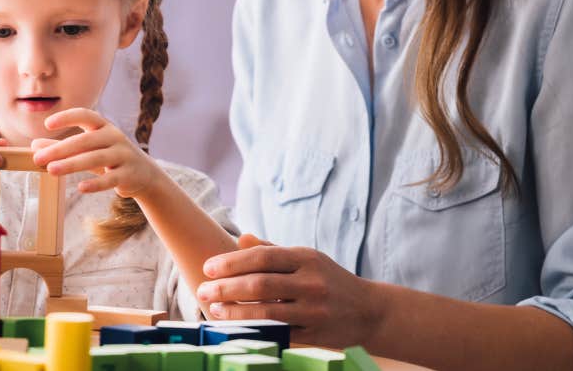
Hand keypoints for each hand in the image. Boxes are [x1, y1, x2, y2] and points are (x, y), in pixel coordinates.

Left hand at [29, 108, 164, 198]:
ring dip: (72, 164)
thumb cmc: (110, 158)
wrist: (144, 174)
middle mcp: (115, 137)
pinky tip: (81, 188)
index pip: (86, 115)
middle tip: (38, 158)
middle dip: (60, 149)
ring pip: (95, 158)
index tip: (47, 124)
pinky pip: (110, 179)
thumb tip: (35, 146)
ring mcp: (123, 155)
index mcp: (104, 127)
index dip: (67, 117)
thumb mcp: (88, 150)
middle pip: (85, 140)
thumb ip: (64, 148)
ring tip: (51, 170)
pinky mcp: (129, 175)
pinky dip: (96, 184)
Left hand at [197, 242, 382, 348]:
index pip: (261, 257)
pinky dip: (254, 330)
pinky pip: (279, 334)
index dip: (231, 262)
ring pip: (267, 312)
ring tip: (213, 309)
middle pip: (260, 284)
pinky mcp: (315, 334)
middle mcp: (311, 282)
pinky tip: (236, 328)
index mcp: (306, 258)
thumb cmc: (329, 280)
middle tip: (202, 290)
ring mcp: (314, 310)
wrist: (370, 311)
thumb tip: (240, 238)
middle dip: (227, 287)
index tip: (208, 268)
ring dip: (235, 312)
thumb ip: (272, 250)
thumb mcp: (307, 259)